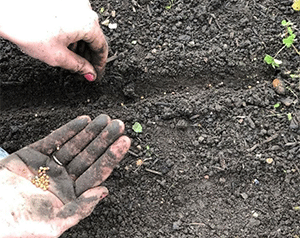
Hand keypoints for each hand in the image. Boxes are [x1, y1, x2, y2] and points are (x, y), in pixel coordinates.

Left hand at [0, 0, 107, 80]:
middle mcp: (84, 9)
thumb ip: (79, 67)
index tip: (96, 73)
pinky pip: (74, 19)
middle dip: (88, 55)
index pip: (101, 48)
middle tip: (83, 69)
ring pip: (83, 28)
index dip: (99, 64)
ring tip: (70, 57)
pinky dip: (72, 32)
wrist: (5, 8)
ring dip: (80, 44)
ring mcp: (73, 2)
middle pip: (93, 37)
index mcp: (88, 23)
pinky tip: (63, 41)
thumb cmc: (28, 28)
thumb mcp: (58, 56)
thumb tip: (89, 73)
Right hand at [0, 114, 129, 236]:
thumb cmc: (18, 225)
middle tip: (119, 125)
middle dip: (104, 140)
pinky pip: (55, 139)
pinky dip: (69, 130)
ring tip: (105, 119)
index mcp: (72, 195)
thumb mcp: (53, 224)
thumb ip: (80, 208)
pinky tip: (83, 121)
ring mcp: (50, 165)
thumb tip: (104, 191)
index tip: (124, 143)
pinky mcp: (34, 154)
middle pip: (89, 156)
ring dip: (90, 132)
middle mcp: (64, 179)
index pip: (97, 173)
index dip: (111, 157)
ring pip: (75, 145)